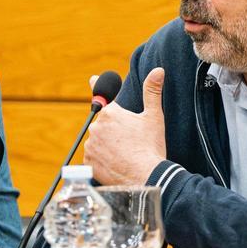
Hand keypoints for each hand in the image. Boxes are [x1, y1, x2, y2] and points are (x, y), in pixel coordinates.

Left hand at [84, 68, 166, 185]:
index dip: (97, 86)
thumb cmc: (151, 146)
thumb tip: (158, 70)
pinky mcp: (88, 162)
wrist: (146, 177)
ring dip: (107, 145)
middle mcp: (96, 127)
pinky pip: (94, 158)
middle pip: (104, 124)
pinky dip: (102, 160)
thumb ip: (152, 92)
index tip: (92, 79)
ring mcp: (91, 145)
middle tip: (130, 140)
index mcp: (111, 113)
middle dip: (113, 130)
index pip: (102, 95)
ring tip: (125, 154)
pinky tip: (116, 164)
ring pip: (98, 141)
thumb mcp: (154, 117)